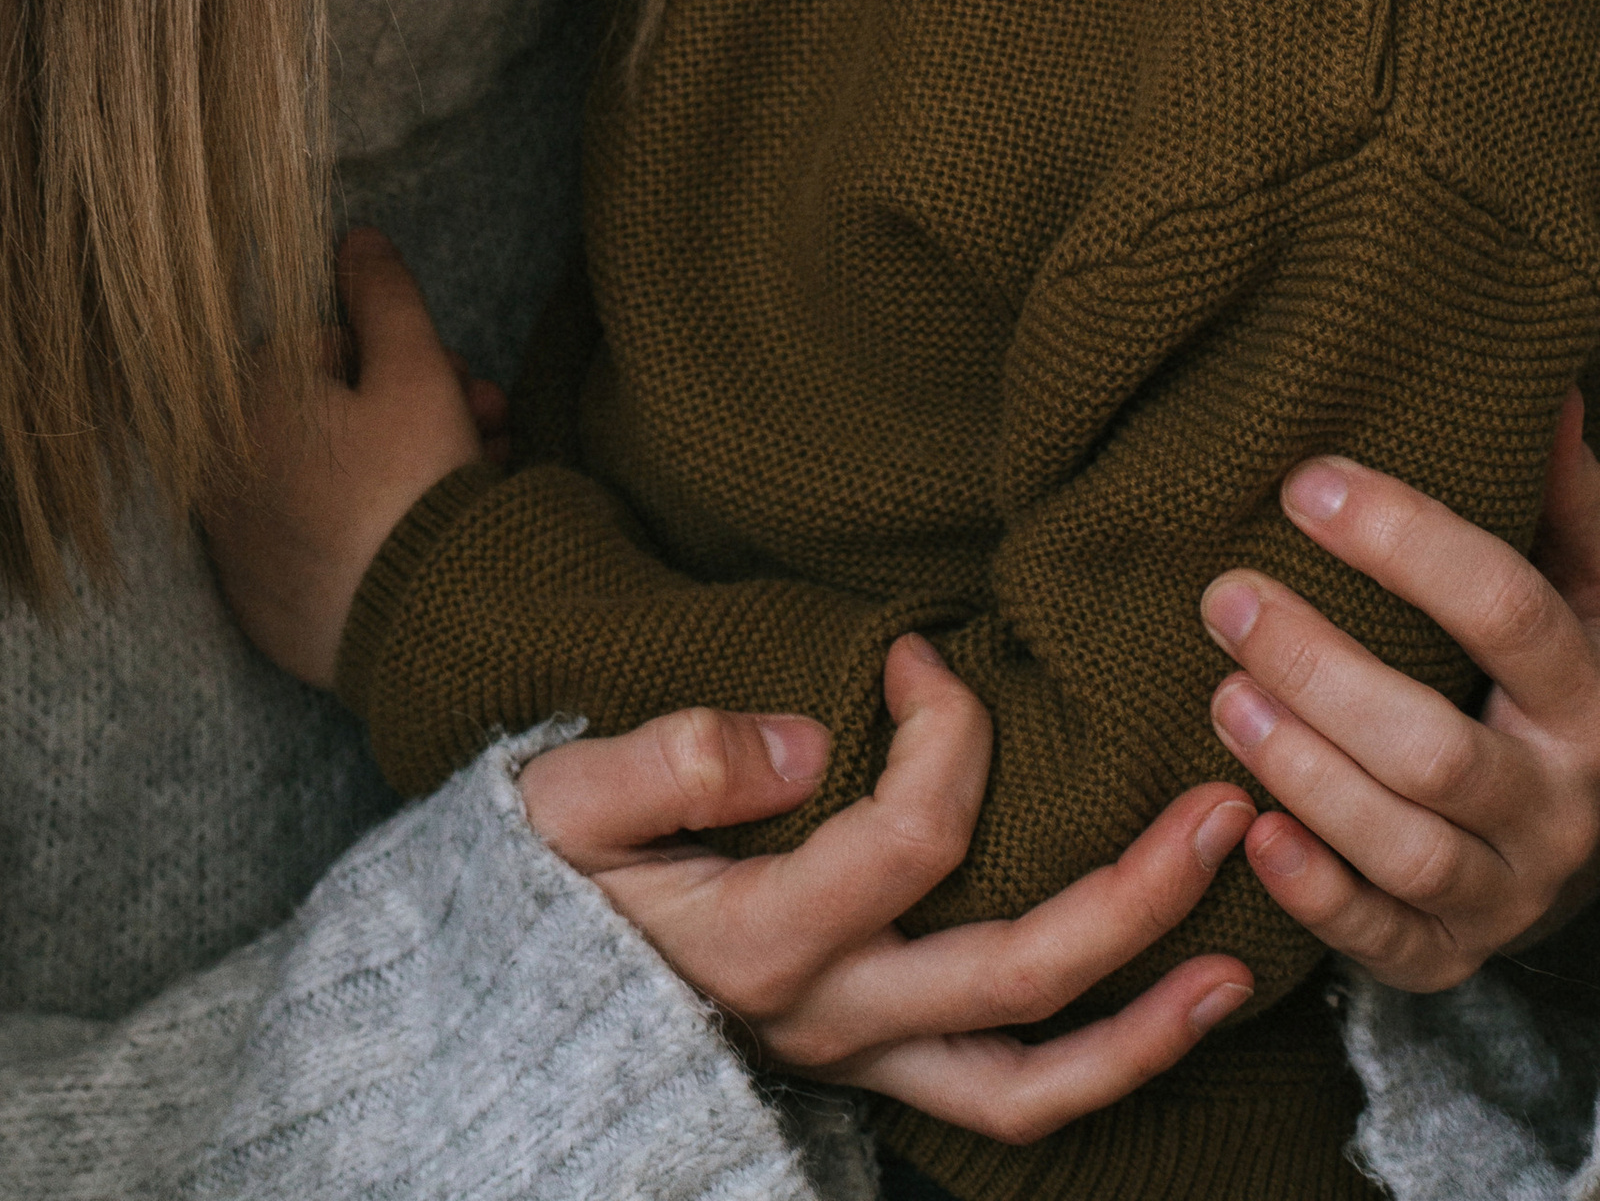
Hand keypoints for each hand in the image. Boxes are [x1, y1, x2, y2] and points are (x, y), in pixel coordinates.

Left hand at [204, 229, 483, 686]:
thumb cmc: (414, 489)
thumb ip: (381, 293)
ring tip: (484, 471)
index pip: (319, 346)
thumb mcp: (414, 370)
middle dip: (413, 403)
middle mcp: (221, 478)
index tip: (452, 369)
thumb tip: (354, 236)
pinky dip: (365, 529)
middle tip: (483, 417)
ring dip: (404, 462)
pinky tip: (432, 531)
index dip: (395, 350)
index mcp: (240, 409)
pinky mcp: (265, 609)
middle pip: (326, 412)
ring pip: (326, 477)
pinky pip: (315, 544)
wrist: (428, 635)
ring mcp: (239, 552)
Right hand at [524, 637, 1255, 1146]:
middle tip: (1221, 804)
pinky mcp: (879, 1069)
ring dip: (1147, 1018)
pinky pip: (1009, 1103)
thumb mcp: (566, 801)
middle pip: (1014, 971)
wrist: (517, 976)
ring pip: (1031, 1074)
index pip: (908, 839)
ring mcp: (861, 1058)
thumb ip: (672, 762)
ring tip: (1238, 954)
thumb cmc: (549, 868)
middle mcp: (831, 1015)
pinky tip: (1174, 1013)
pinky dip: (1105, 1070)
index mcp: (760, 936)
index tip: (931, 652)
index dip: (947, 733)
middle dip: (1134, 892)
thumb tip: (802, 738)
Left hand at [1197, 395, 1599, 988]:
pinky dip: (1315, 895)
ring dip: (1304, 774)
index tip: (1302, 484)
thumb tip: (1552, 386)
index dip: (1406, 544)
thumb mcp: (1583, 589)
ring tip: (1221, 697)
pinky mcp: (1452, 953)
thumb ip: (1563, 501)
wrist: (1589, 835)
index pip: (1508, 611)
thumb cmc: (1553, 679)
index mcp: (1589, 696)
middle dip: (1321, 672)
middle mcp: (1558, 804)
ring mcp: (1509, 889)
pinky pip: (1385, 944)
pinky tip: (1248, 832)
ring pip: (1406, 848)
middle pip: (1437, 750)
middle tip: (1225, 598)